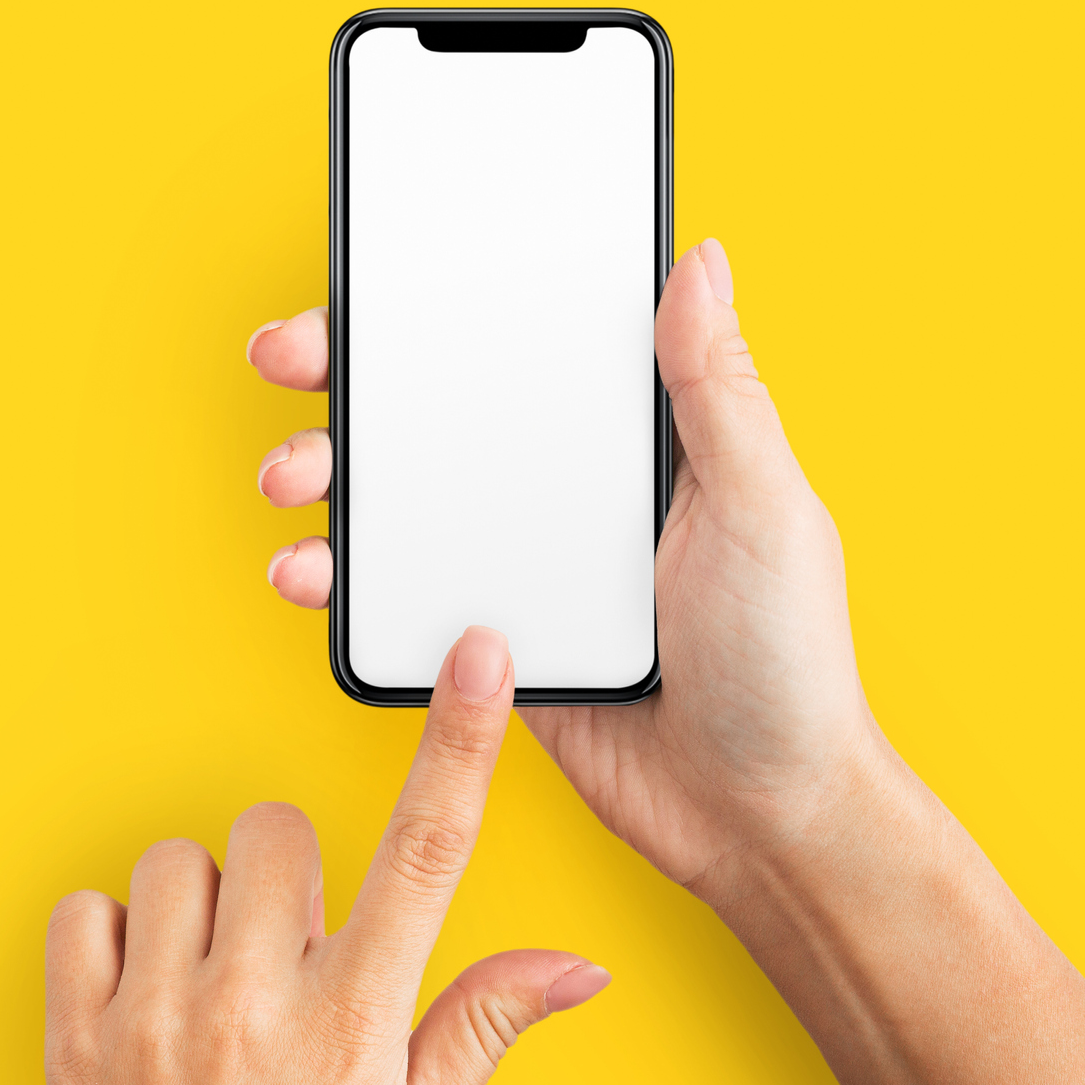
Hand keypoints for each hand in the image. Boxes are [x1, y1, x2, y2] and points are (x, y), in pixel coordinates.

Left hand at [44, 626, 612, 1084]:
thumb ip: (481, 1028)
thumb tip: (575, 968)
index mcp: (355, 1026)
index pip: (426, 853)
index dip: (459, 742)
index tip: (479, 662)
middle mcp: (255, 1008)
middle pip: (279, 833)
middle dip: (291, 880)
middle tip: (296, 957)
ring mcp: (158, 1021)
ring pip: (182, 862)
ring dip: (205, 909)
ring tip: (219, 984)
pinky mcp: (75, 1039)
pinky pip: (87, 911)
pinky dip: (115, 940)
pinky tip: (150, 991)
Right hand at [249, 239, 882, 889]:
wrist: (761, 821)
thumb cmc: (791, 665)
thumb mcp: (765, 509)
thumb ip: (719, 392)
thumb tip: (701, 264)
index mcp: (644, 444)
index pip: (535, 347)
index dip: (453, 306)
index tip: (379, 282)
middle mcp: (577, 494)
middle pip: (447, 412)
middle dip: (357, 380)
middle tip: (293, 360)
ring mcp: (529, 570)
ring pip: (408, 502)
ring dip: (333, 477)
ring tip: (293, 478)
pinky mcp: (494, 646)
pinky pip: (404, 600)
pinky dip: (347, 582)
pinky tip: (310, 573)